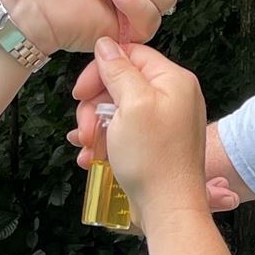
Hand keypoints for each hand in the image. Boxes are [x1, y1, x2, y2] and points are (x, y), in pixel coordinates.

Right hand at [87, 37, 208, 222]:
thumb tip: (105, 44)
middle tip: (85, 127)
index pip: (130, 55)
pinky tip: (93, 155)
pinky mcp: (157, 143)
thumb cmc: (154, 159)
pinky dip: (107, 141)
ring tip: (88, 146)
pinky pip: (126, 131)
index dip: (100, 70)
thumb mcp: (131, 105)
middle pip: (122, 83)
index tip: (80, 92)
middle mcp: (174, 97)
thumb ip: (118, 70)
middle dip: (96, 105)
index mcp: (174, 80)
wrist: (168, 210)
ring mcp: (167, 121)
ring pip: (119, 109)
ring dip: (97, 126)